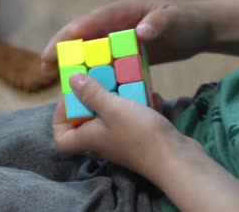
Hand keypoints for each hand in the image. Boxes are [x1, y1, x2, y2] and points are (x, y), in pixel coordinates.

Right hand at [41, 0, 210, 71]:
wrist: (200, 30)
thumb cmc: (187, 21)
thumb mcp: (176, 21)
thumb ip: (159, 23)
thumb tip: (140, 31)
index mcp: (123, 11)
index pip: (91, 21)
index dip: (71, 34)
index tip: (54, 49)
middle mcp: (115, 22)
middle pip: (82, 34)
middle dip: (62, 47)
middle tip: (44, 66)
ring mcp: (117, 35)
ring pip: (88, 47)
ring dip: (72, 60)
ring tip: (56, 77)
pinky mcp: (123, 49)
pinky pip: (101, 58)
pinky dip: (90, 69)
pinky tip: (82, 84)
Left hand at [53, 73, 193, 180]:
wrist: (178, 160)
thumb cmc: (140, 134)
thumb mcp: (113, 108)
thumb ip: (91, 93)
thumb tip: (71, 80)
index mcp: (88, 138)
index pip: (61, 137)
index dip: (60, 117)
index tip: (70, 96)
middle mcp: (102, 141)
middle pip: (86, 121)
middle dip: (91, 98)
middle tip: (99, 78)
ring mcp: (122, 140)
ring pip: (112, 116)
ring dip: (118, 98)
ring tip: (125, 79)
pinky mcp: (141, 137)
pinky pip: (134, 117)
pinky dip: (140, 104)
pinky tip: (150, 92)